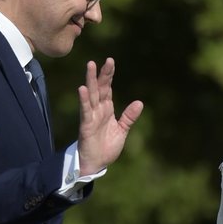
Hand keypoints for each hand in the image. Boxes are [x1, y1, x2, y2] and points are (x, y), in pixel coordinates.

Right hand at [76, 58, 143, 176]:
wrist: (96, 164)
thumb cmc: (106, 147)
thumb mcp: (122, 130)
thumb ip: (129, 117)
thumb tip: (140, 102)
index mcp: (106, 109)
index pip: (108, 88)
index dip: (109, 75)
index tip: (110, 61)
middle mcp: (98, 109)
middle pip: (100, 87)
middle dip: (102, 74)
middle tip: (107, 60)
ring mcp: (91, 116)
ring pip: (91, 94)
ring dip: (90, 80)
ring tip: (90, 65)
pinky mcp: (86, 125)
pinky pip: (85, 110)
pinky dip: (84, 99)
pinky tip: (82, 88)